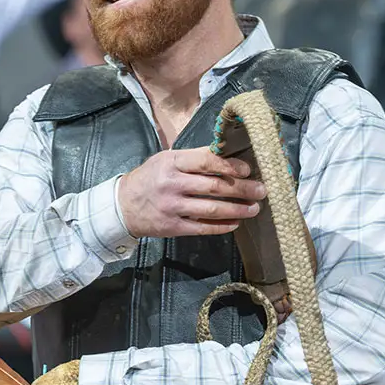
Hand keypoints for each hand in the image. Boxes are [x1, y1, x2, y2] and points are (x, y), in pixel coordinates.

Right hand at [117, 148, 263, 237]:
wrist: (123, 205)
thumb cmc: (150, 178)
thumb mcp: (167, 159)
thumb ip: (194, 158)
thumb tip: (228, 156)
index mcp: (172, 162)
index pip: (206, 161)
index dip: (230, 166)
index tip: (248, 170)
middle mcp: (172, 184)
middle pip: (214, 186)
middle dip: (242, 189)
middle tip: (261, 190)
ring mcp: (172, 207)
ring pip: (211, 209)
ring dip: (237, 209)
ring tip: (254, 208)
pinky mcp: (173, 227)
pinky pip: (202, 228)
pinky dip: (221, 226)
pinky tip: (235, 222)